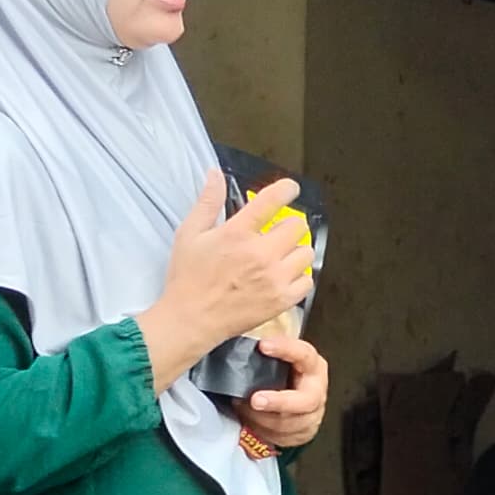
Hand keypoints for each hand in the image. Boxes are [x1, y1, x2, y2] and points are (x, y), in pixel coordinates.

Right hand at [139, 175, 311, 381]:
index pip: (272, 200)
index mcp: (237, 233)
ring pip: (305, 252)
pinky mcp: (281, 300)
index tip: (290, 189)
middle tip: (274, 234)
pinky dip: (298, 277)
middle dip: (287, 226)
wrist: (191, 320)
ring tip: (278, 257)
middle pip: (297, 225)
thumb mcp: (189, 234)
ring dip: (294, 251)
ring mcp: (274, 278)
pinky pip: (307, 280)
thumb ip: (207, 202)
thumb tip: (215, 173)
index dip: (286, 189)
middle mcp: (260, 253)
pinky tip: (282, 277)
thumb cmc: (187, 278)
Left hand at [229, 331, 328, 451]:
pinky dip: (264, 430)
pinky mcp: (305, 432)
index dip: (285, 349)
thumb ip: (264, 351)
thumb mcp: (275, 358)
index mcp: (312, 365)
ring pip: (291, 423)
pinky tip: (251, 420)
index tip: (263, 345)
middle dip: (278, 402)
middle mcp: (316, 389)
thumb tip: (234, 337)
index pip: (304, 354)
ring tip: (243, 408)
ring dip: (263, 418)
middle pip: (304, 400)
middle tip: (255, 400)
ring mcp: (313, 413)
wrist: (288, 401)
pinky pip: (284, 437)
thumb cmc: (279, 375)